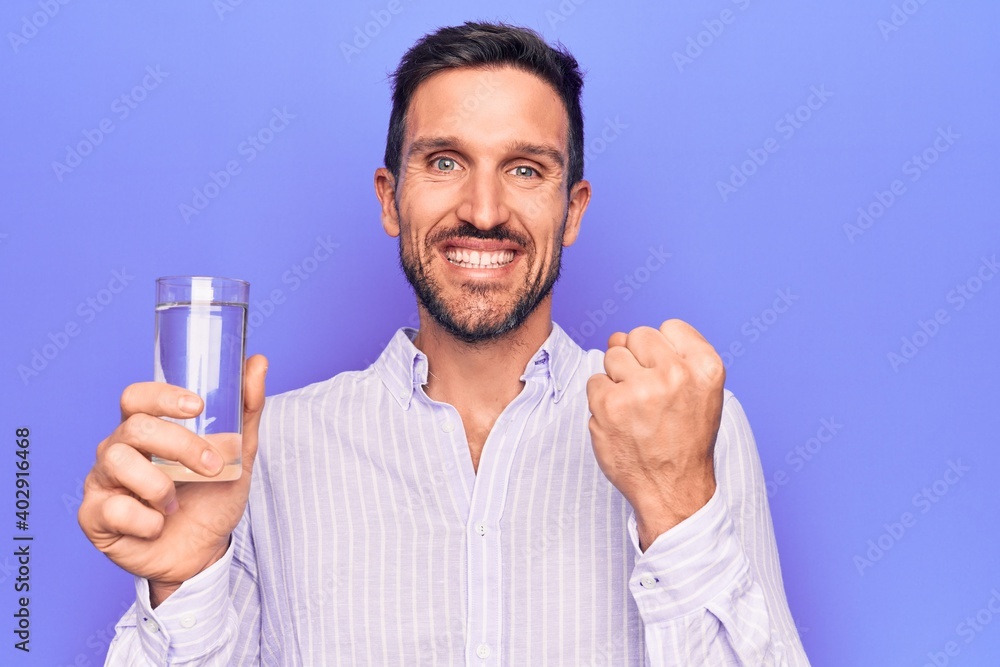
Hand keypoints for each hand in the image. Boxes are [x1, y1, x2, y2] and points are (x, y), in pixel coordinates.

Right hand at [78, 355, 266, 605]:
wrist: (203, 553)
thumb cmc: (212, 498)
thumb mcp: (239, 455)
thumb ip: (246, 410)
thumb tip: (257, 362)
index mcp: (146, 429)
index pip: (137, 396)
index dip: (162, 396)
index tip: (197, 406)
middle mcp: (117, 449)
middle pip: (135, 428)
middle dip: (179, 445)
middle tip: (210, 467)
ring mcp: (101, 481)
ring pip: (118, 462)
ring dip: (160, 485)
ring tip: (176, 502)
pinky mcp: (93, 516)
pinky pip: (113, 508)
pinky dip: (146, 519)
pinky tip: (157, 526)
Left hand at [586, 321, 723, 549]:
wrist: (674, 490)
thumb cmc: (685, 439)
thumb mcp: (702, 392)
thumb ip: (672, 356)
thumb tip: (618, 335)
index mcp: (706, 368)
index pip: (670, 327)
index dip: (663, 350)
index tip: (666, 374)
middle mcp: (675, 374)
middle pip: (637, 336)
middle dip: (637, 360)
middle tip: (648, 395)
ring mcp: (641, 389)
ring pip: (613, 355)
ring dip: (618, 379)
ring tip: (636, 409)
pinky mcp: (610, 406)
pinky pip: (595, 381)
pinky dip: (602, 400)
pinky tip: (620, 421)